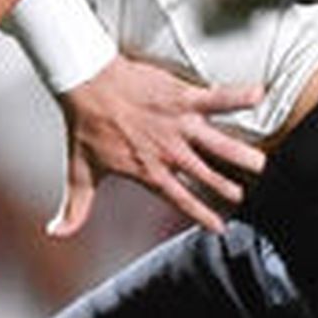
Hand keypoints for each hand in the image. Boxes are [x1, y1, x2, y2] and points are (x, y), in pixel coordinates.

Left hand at [50, 55, 265, 237]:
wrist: (85, 84)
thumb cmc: (85, 126)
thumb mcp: (80, 172)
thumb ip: (76, 208)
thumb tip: (55, 233)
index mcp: (149, 171)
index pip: (180, 200)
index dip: (201, 215)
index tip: (220, 228)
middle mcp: (169, 152)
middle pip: (205, 175)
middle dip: (228, 188)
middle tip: (247, 196)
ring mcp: (178, 125)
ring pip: (217, 144)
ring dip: (240, 154)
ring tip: (262, 164)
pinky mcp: (182, 97)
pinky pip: (215, 98)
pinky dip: (237, 96)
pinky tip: (260, 94)